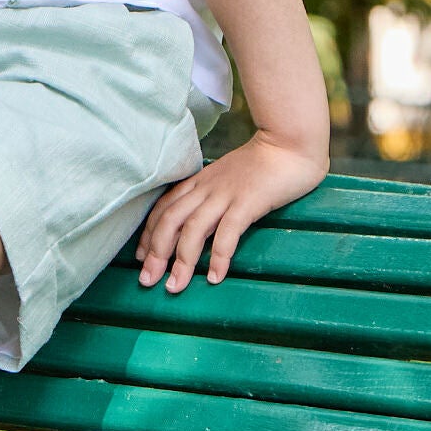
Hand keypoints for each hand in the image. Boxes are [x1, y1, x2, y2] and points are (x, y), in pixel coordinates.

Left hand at [137, 132, 327, 293]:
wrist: (288, 144)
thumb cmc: (259, 165)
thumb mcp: (224, 178)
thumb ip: (209, 197)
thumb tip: (195, 227)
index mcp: (198, 183)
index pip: (163, 209)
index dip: (149, 235)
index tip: (142, 259)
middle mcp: (205, 188)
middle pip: (170, 221)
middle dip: (156, 253)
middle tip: (147, 280)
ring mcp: (226, 194)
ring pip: (193, 229)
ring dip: (182, 261)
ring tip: (174, 286)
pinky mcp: (248, 202)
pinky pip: (228, 232)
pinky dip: (219, 256)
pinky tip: (215, 277)